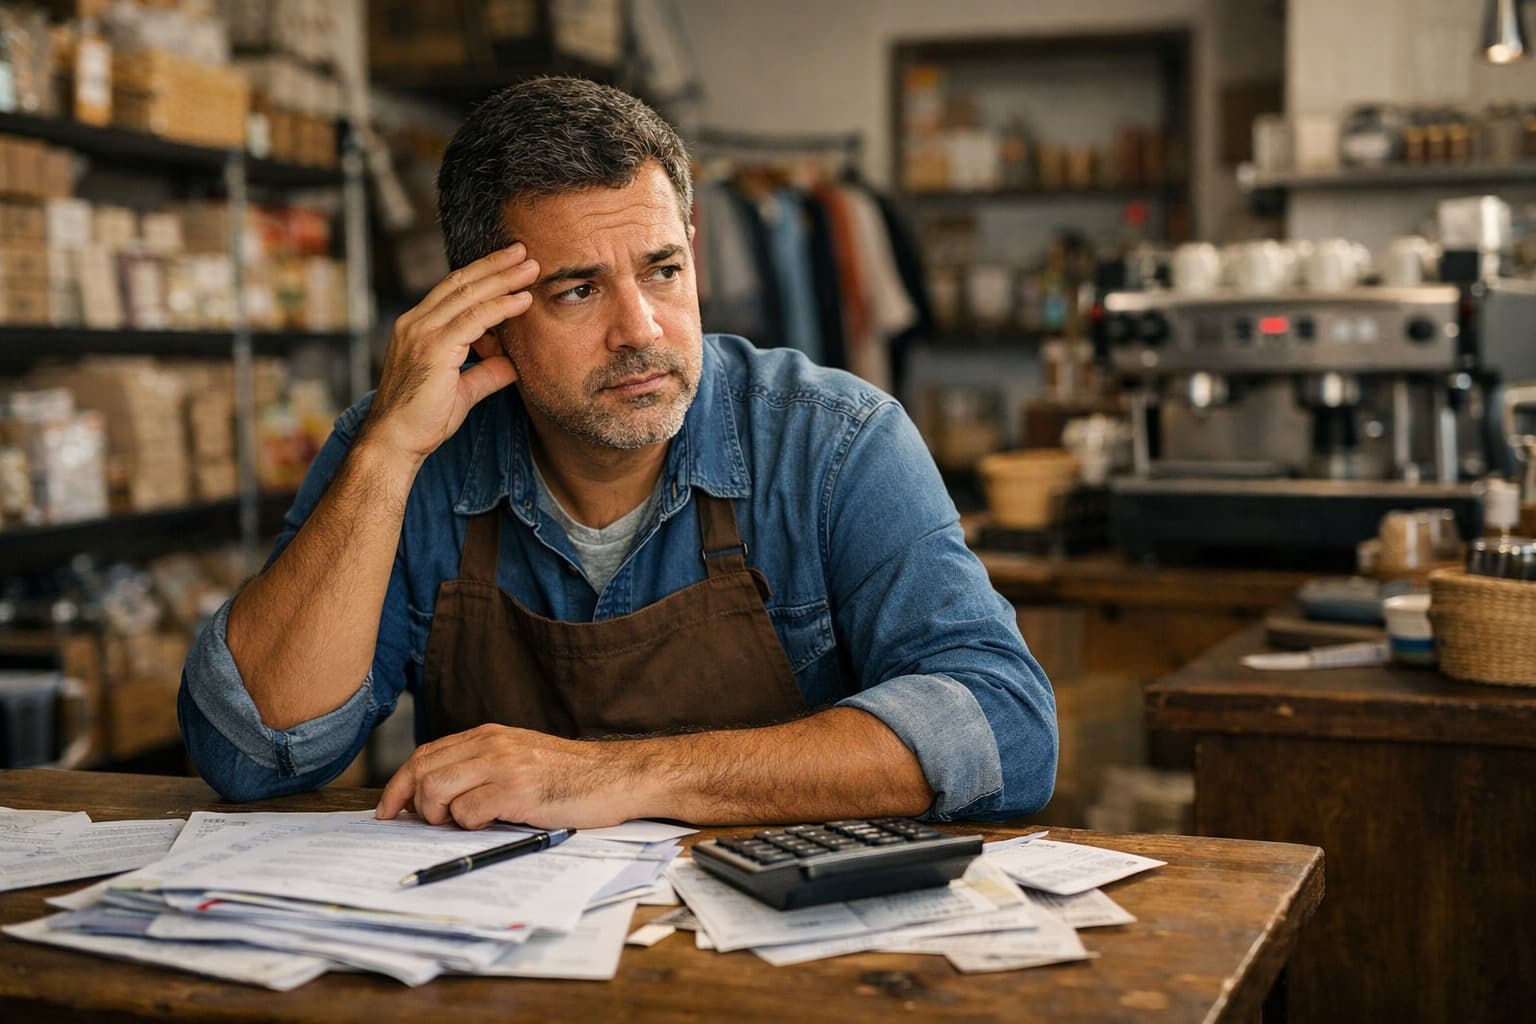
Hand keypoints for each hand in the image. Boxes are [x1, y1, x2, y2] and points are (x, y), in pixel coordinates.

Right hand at [363, 244, 539, 461]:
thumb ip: (485, 374)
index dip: (481, 274)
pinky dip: (501, 307)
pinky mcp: (434, 348)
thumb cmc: (421, 421)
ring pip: (468, 295)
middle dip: (494, 265)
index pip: (452, 291)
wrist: (394, 442)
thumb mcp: (461, 392)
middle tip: (524, 251)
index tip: (508, 263)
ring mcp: (421, 333)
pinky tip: (522, 300)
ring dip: (503, 279)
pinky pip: (474, 319)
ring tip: (530, 267)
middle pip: (460, 283)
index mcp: (416, 328)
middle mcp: (415, 324)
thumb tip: (511, 364)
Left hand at [374, 724, 652, 829]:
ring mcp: (504, 766)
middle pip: (422, 770)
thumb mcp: (521, 758)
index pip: (425, 754)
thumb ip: (483, 767)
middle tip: (416, 825)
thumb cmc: (572, 777)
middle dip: (408, 803)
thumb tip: (437, 798)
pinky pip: (468, 813)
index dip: (398, 784)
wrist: (617, 776)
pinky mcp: (517, 792)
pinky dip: (469, 826)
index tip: (387, 810)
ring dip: (439, 816)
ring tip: (461, 824)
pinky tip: (491, 824)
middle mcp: (491, 745)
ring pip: (437, 791)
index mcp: (489, 736)